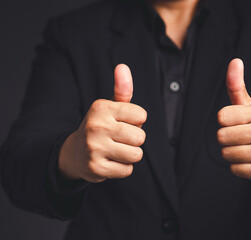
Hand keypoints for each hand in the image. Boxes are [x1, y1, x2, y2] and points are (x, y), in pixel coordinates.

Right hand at [58, 64, 146, 182]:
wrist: (74, 154)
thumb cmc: (100, 127)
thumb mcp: (109, 107)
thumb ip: (122, 89)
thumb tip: (123, 66)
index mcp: (101, 107)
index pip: (141, 115)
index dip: (136, 122)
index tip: (122, 123)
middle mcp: (96, 125)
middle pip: (140, 137)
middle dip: (134, 140)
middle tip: (119, 139)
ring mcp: (95, 148)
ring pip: (136, 155)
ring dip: (130, 155)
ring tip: (116, 150)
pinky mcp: (96, 168)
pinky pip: (127, 170)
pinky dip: (122, 168)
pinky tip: (110, 162)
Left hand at [217, 59, 250, 183]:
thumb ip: (237, 86)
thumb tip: (235, 61)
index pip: (222, 116)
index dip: (226, 120)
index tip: (237, 122)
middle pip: (221, 136)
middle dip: (227, 138)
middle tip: (242, 137)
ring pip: (226, 154)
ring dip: (232, 153)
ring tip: (247, 149)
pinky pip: (234, 169)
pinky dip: (239, 167)